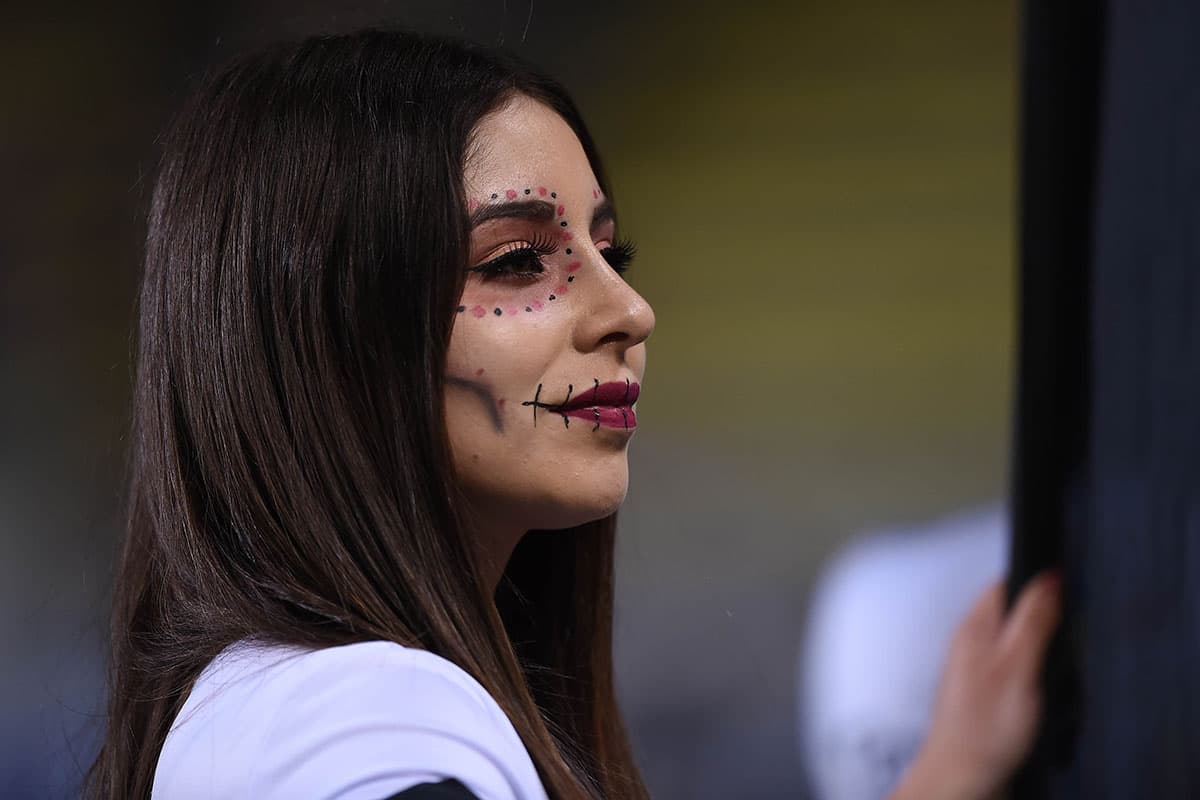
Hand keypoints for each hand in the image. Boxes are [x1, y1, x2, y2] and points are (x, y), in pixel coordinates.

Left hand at [889, 571, 1062, 799]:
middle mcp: (971, 643)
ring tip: (1049, 677)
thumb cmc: (984, 729)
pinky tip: (1041, 698)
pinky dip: (1033, 680)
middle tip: (1062, 642)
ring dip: (1040, 653)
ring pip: (1017, 643)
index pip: (1005, 584)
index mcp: (974, 628)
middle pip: (1013, 612)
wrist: (961, 778)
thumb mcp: (1019, 668)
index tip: (1065, 595)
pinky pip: (1015, 672)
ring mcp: (976, 668)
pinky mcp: (985, 694)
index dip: (1037, 584)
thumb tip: (1049, 579)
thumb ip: (1033, 622)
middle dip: (1043, 620)